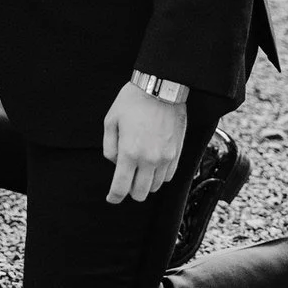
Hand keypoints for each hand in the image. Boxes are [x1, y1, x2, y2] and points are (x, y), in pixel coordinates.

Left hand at [102, 82, 187, 203]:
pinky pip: (169, 176)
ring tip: (140, 171)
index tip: (112, 199)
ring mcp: (166, 158)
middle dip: (130, 192)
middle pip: (141, 193)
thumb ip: (109, 146)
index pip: (121, 187)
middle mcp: (149, 160)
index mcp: (129, 153)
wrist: (160, 89)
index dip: (114, 197)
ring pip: (156, 187)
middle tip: (126, 182)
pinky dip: (160, 177)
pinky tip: (153, 166)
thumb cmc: (132, 102)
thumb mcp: (110, 121)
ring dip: (146, 184)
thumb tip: (115, 163)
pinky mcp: (177, 154)